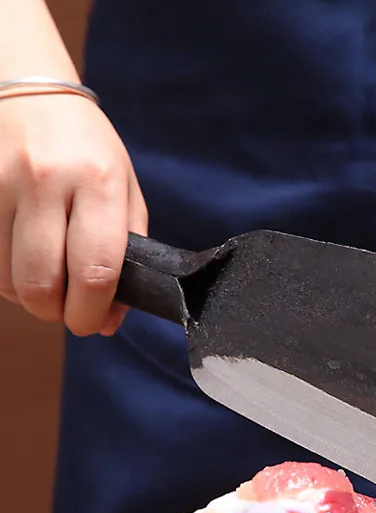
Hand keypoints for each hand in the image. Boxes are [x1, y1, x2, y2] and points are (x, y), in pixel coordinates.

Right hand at [0, 93, 147, 335]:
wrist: (29, 90)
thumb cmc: (89, 151)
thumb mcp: (125, 193)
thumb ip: (127, 257)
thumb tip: (109, 319)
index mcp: (99, 182)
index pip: (94, 270)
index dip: (90, 313)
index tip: (91, 324)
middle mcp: (46, 179)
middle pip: (41, 282)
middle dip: (55, 312)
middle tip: (66, 310)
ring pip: (4, 277)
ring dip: (26, 296)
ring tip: (45, 283)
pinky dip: (3, 275)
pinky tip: (19, 262)